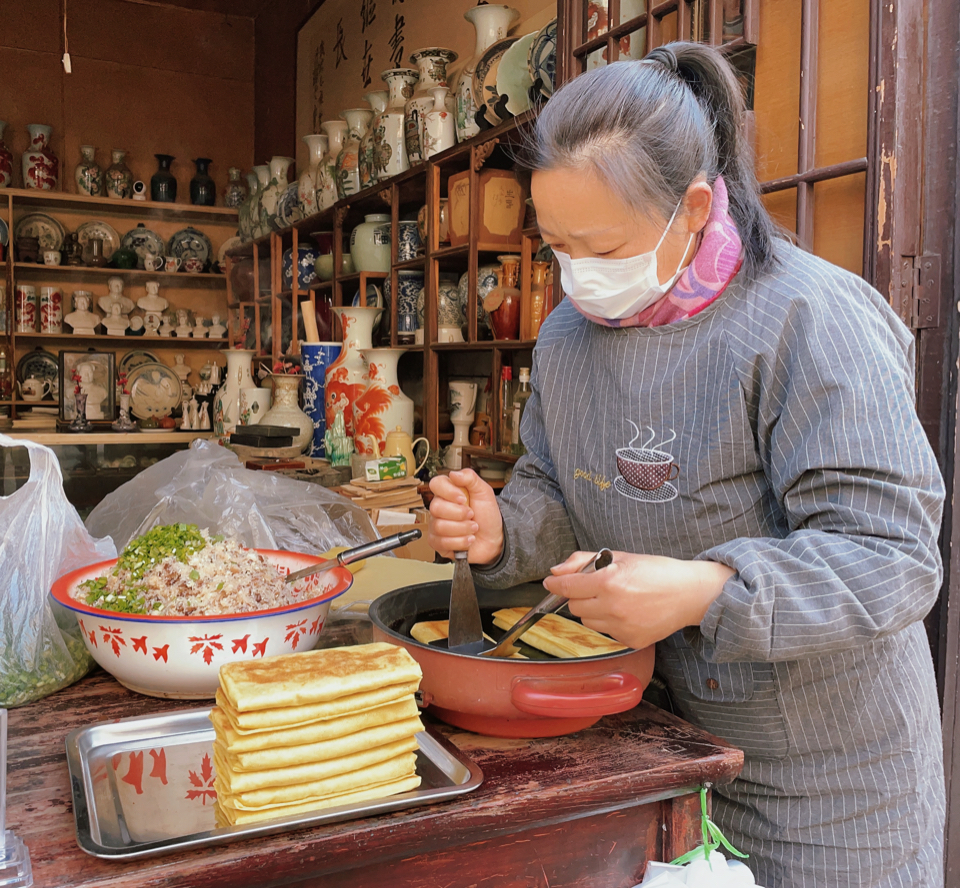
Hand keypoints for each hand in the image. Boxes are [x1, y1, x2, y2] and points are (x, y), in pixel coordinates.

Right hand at [427, 469, 503, 563]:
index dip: (448, 492)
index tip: (463, 499)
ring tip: (473, 528)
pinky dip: (460, 542)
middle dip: (459, 514)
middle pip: (435, 507)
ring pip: (439, 526)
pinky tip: (468, 539)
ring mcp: (436, 525)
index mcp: (448, 492)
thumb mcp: (484, 492)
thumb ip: (470, 478)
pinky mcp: (437, 542)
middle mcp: (439, 508)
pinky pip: (441, 542)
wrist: (494, 538)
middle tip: (472, 515)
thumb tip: (453, 474)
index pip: (436, 484)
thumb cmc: (487, 515)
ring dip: (463, 529)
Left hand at [542, 551, 735, 649]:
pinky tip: (627, 612)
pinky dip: (610, 622)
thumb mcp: (621, 557)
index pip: (567, 587)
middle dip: (578, 595)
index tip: (550, 583)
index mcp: (609, 581)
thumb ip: (583, 561)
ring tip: (614, 599)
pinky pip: (606, 632)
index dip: (555, 584)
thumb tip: (556, 571)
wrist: (690, 594)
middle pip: (574, 606)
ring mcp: (621, 627)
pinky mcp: (630, 641)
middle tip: (595, 586)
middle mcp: (613, 607)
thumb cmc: (658, 571)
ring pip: (588, 621)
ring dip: (592, 610)